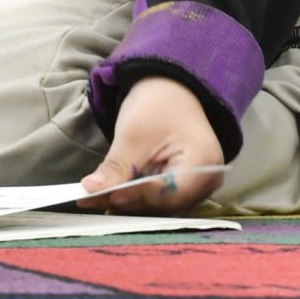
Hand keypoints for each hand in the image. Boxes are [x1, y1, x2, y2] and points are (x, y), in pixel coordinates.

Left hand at [77, 75, 224, 213]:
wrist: (170, 92)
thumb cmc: (158, 105)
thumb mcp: (133, 133)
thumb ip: (116, 166)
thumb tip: (91, 190)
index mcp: (204, 163)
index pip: (169, 192)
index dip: (136, 197)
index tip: (105, 195)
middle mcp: (207, 182)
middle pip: (165, 203)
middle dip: (129, 202)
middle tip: (92, 201)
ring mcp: (198, 187)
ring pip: (161, 206)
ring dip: (130, 204)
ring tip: (97, 200)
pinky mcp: (184, 189)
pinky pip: (160, 200)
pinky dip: (136, 198)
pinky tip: (112, 196)